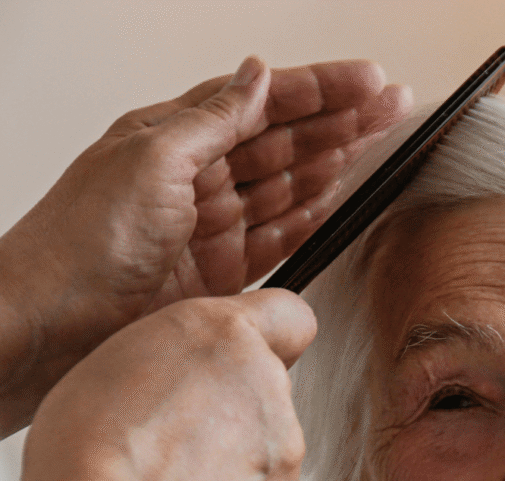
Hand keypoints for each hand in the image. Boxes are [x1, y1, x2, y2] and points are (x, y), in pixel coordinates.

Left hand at [0, 56, 410, 436]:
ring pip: (286, 188)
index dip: (319, 90)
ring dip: (333, 165)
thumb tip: (256, 74)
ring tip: (377, 144)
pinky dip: (308, 221)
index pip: (262, 102)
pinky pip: (276, 241)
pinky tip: (335, 202)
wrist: (55, 324)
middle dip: (340, 122)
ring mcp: (209, 230)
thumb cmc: (82, 241)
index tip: (370, 83)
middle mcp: (194, 179)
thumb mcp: (151, 157)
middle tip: (392, 108)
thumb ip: (213, 119)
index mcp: (174, 136)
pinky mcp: (219, 278)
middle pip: (282, 142)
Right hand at [17, 290, 315, 480]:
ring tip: (174, 478)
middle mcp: (266, 382)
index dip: (266, 337)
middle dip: (235, 405)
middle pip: (268, 385)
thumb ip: (177, 357)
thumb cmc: (92, 446)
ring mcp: (283, 442)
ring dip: (234, 455)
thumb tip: (190, 376)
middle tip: (178, 432)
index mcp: (224, 334)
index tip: (242, 357)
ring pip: (267, 440)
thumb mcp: (117, 360)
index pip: (287, 314)